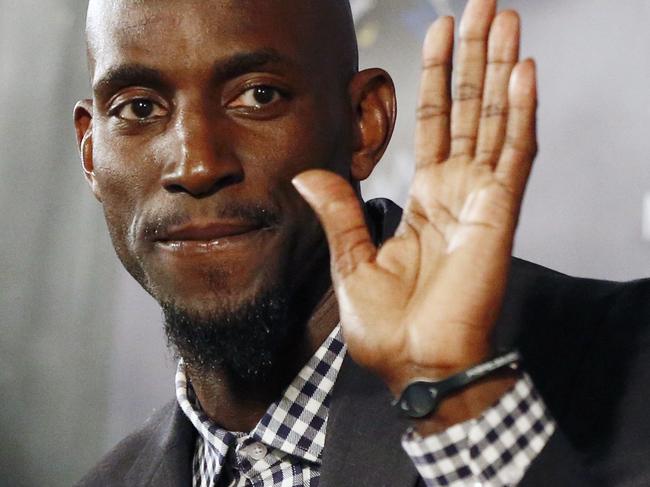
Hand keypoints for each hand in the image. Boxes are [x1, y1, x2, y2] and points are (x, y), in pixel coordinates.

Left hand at [294, 0, 535, 414]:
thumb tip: (309, 174)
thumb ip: (338, 211)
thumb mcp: (352, 261)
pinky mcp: (499, 213)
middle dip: (476, 55)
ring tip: (504, 18)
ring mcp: (482, 198)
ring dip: (501, 67)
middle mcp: (458, 190)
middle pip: (471, 107)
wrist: (416, 364)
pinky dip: (522, 110)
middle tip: (484, 4)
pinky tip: (523, 70)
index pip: (436, 122)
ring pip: (496, 118)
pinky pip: (515, 152)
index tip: (438, 32)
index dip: (437, 76)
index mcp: (426, 198)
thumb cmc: (389, 326)